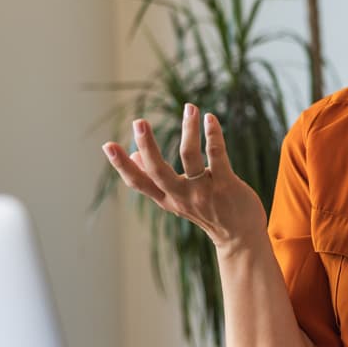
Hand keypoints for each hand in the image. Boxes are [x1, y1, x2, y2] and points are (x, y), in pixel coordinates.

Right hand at [101, 104, 267, 252]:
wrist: (240, 238)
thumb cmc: (208, 212)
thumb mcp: (177, 201)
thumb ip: (156, 180)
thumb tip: (134, 155)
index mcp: (167, 199)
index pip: (139, 182)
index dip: (122, 165)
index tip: (107, 145)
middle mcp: (182, 196)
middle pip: (158, 170)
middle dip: (147, 145)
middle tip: (138, 122)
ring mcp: (204, 191)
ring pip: (189, 156)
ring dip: (188, 129)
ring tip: (189, 108)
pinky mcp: (226, 185)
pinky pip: (217, 156)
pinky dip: (213, 135)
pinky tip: (210, 118)